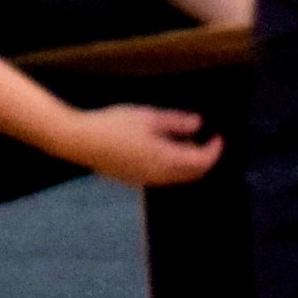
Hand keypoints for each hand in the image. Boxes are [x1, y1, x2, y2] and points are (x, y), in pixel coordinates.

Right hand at [67, 103, 224, 187]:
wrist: (79, 140)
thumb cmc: (114, 124)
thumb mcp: (148, 117)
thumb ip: (176, 122)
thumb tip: (198, 125)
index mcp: (165, 160)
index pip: (201, 161)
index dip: (214, 150)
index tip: (218, 136)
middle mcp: (158, 175)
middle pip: (192, 174)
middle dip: (204, 159)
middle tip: (206, 140)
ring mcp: (144, 179)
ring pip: (177, 177)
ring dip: (188, 164)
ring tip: (185, 142)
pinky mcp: (132, 178)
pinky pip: (162, 177)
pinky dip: (172, 166)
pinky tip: (163, 150)